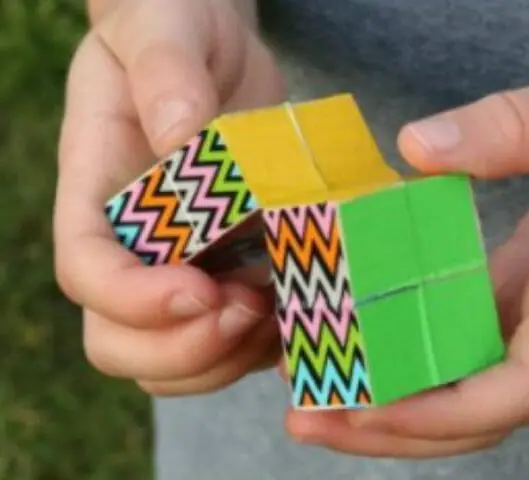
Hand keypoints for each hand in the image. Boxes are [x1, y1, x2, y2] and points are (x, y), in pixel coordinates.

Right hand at [53, 0, 285, 395]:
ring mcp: (177, 267)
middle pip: (119, 343)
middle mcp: (131, 246)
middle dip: (182, 348)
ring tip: (275, 309)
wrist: (212, 49)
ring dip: (226, 357)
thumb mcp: (164, 28)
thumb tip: (181, 137)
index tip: (199, 289)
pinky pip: (230, 343)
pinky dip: (261, 348)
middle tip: (246, 308)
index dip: (134, 300)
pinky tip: (298, 308)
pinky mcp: (224, 272)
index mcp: (97, 193)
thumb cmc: (174, 27)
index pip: (88, 272)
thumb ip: (165, 73)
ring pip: (174, 359)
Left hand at [284, 55, 528, 456]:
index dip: (443, 410)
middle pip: (477, 410)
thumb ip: (520, 127)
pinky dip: (404, 352)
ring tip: (312, 390)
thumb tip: (416, 146)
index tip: (365, 408)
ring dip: (388, 399)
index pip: (523, 385)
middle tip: (306, 418)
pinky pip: (455, 342)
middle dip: (392, 427)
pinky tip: (355, 337)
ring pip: (462, 385)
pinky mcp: (511, 294)